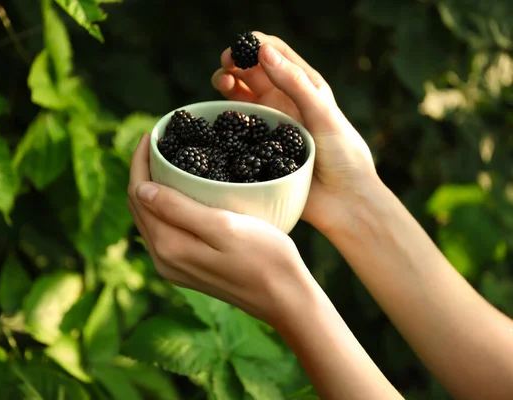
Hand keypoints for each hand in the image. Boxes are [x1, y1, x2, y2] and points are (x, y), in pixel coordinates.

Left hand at [127, 134, 313, 323]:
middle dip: (142, 173)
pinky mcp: (188, 268)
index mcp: (168, 246)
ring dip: (152, 189)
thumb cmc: (264, 257)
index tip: (152, 135)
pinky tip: (179, 193)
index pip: (139, 195)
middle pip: (140, 207)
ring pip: (151, 219)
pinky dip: (164, 207)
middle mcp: (163, 259)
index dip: (140, 162)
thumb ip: (178, 209)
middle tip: (158, 143)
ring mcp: (174, 267)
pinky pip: (165, 231)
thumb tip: (140, 188)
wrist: (285, 297)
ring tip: (166, 161)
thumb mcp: (222, 226)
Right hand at [211, 32, 378, 234]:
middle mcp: (284, 102)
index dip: (255, 44)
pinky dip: (225, 118)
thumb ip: (295, 83)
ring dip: (227, 83)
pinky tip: (221, 117)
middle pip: (251, 72)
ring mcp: (270, 125)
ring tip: (222, 83)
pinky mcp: (259, 149)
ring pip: (240, 96)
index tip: (241, 47)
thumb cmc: (344, 156)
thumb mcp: (323, 114)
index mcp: (304, 86)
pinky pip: (237, 128)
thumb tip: (263, 51)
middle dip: (235, 62)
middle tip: (226, 65)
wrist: (344, 203)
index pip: (274, 53)